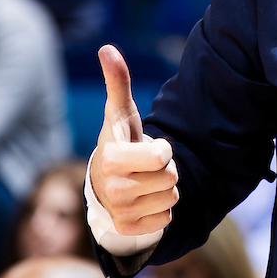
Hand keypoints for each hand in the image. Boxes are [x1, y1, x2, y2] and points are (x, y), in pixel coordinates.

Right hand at [89, 45, 178, 235]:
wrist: (104, 184)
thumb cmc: (119, 142)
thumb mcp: (121, 113)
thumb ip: (118, 81)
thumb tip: (107, 47)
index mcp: (111, 159)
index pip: (162, 156)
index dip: (161, 149)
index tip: (145, 148)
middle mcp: (112, 190)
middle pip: (172, 178)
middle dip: (165, 169)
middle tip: (145, 166)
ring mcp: (120, 213)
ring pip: (172, 198)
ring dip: (164, 188)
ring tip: (144, 181)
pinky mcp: (128, 230)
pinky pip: (166, 218)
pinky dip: (160, 208)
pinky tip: (144, 200)